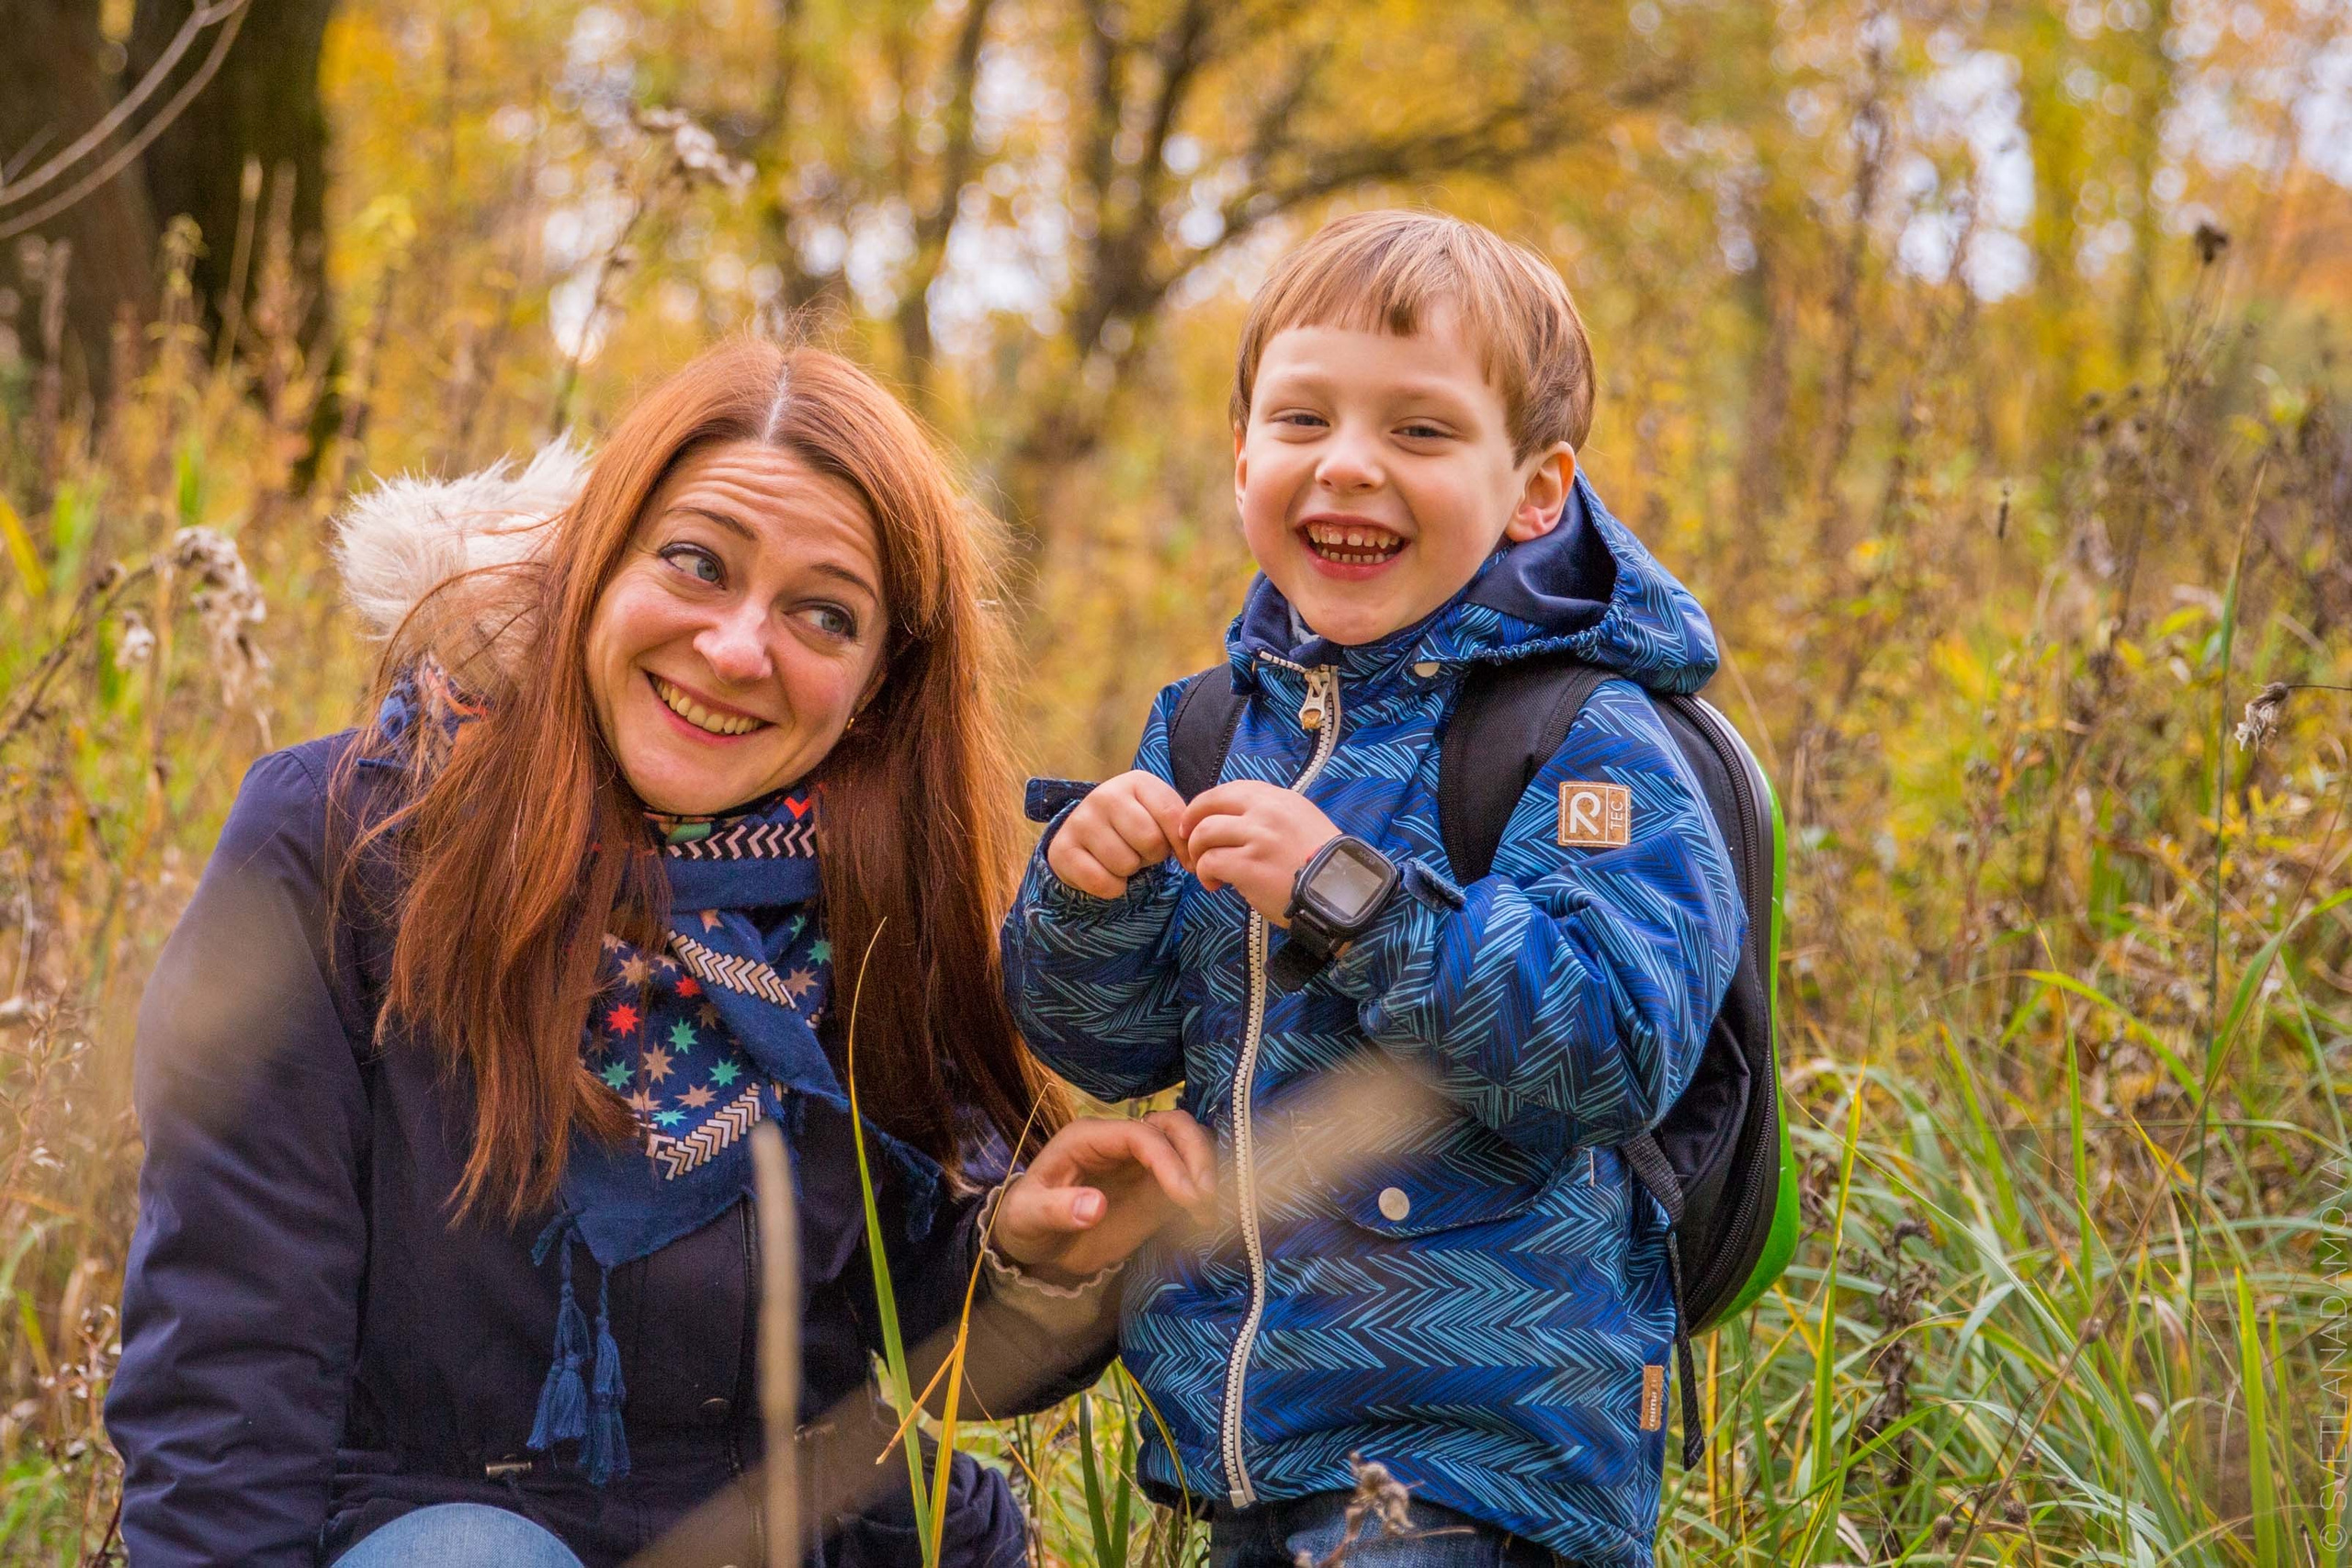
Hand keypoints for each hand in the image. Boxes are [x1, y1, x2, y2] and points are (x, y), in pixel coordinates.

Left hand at [990, 1111, 1214, 1286]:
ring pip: (1189, 1141)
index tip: (1186, 1195)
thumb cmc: (1025, 1221)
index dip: (1168, 1158)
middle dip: (1196, 1154)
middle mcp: (1120, 1142)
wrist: (1037, 1242)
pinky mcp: (1156, 1187)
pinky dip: (1206, 1188)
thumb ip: (1056, 1210)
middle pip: (1173, 1125)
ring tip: (1210, 1208)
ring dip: (1208, 1167)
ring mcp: (1142, 1163)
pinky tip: (1208, 1218)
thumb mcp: (1027, 1217)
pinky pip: (1191, 1174)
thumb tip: (1095, 1206)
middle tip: (1205, 1197)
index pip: (1140, 1133)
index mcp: (1089, 1137)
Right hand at [1045, 771, 1192, 898]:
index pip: (1173, 816)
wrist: (1087, 835)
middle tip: (1140, 850)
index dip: (1183, 846)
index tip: (1184, 857)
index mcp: (1136, 781)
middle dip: (1152, 856)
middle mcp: (1104, 794)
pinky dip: (1111, 887)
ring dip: (1130, 871)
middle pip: (1151, 842)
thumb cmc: (1134, 826)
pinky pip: (1102, 883)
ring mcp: (1080, 820)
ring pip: (1126, 864)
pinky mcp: (1062, 849)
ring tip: (1121, 856)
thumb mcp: (1159, 817)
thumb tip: (1195, 863)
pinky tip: (1105, 871)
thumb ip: (1181, 829)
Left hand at [1180, 781, 1338, 926]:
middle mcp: (1266, 812)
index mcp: (1279, 799)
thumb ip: (1271, 816)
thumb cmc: (1323, 864)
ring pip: (1205, 834)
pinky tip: (1215, 884)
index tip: (1196, 820)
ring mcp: (1257, 838)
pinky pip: (1210, 862)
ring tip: (1206, 871)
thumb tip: (1234, 822)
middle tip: (1189, 844)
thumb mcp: (1302, 822)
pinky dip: (1205, 874)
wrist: (1341, 892)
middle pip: (1209, 806)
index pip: (1229, 790)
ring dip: (1198, 854)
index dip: (1205, 804)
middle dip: (1190, 825)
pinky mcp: (1249, 866)